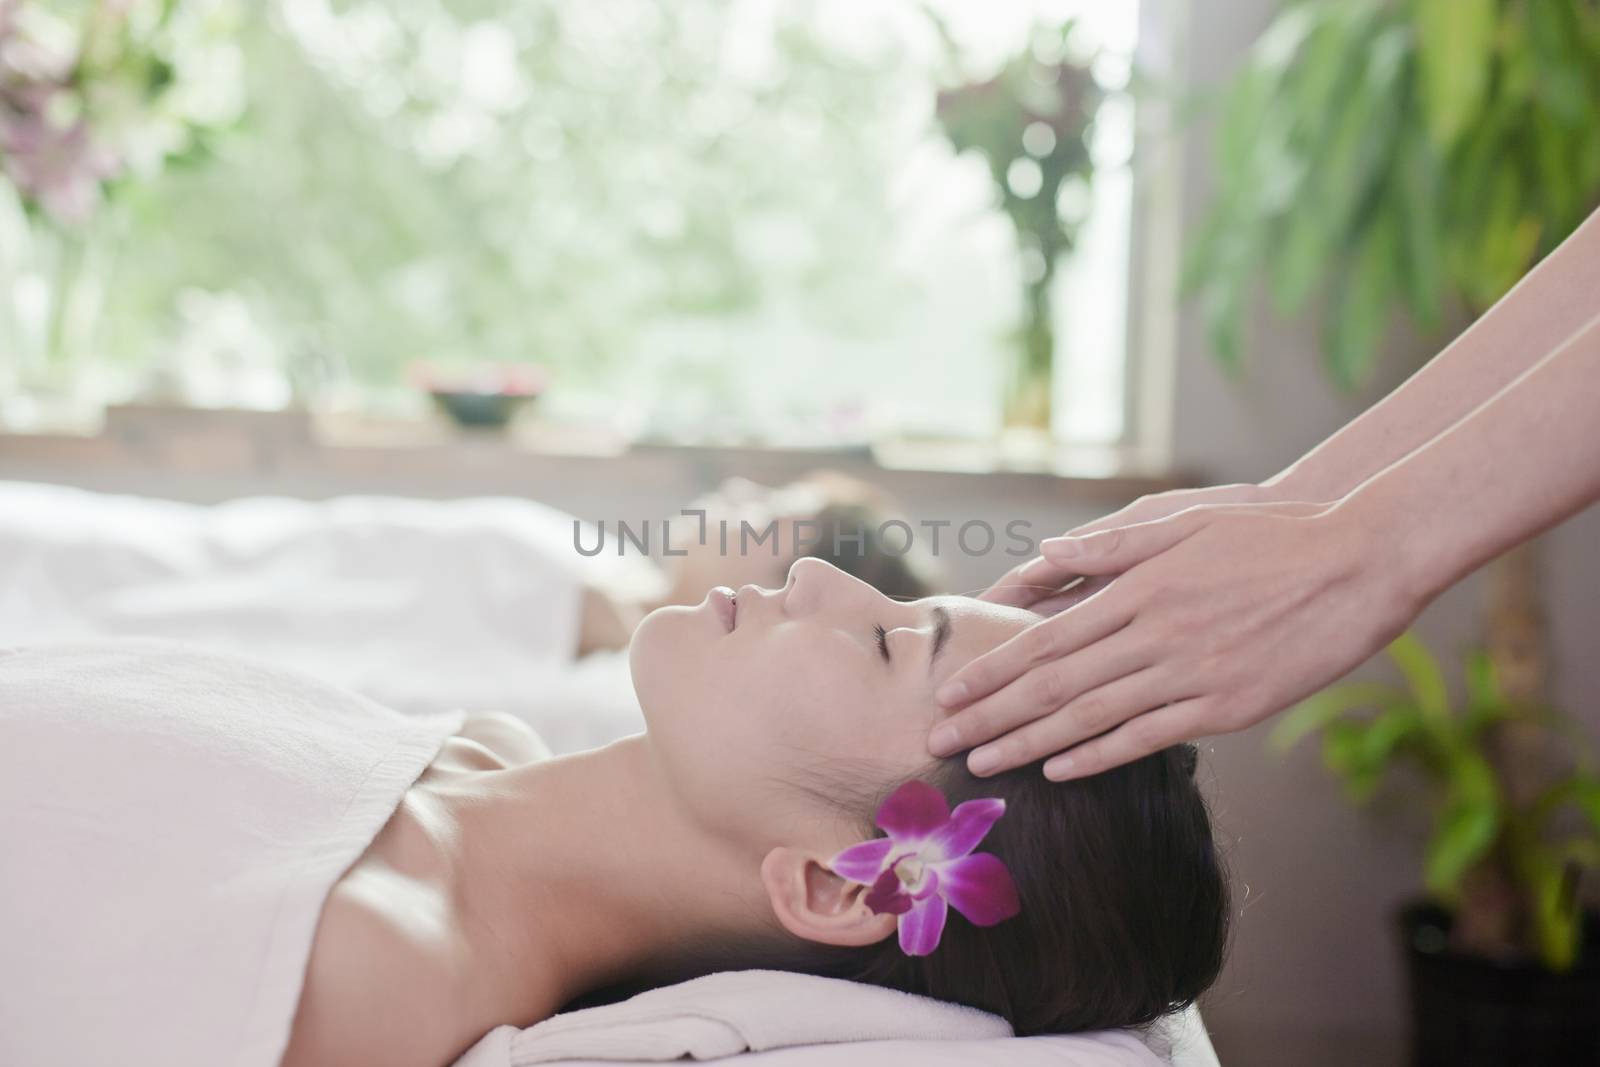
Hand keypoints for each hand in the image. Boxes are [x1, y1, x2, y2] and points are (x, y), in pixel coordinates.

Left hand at [930, 498, 1422, 779]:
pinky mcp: (1229, 706)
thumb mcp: (1186, 522)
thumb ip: (1111, 549)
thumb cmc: (1272, 535)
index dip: (993, 672)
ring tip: (983, 765)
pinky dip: (1099, 756)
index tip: (950, 694)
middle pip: (1054, 685)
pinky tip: (1060, 771)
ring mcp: (1191, 674)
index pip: (1045, 639)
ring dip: (1030, 745)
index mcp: (1139, 589)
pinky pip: (1150, 737)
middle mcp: (1155, 634)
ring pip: (1092, 718)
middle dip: (991, 717)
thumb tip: (1043, 559)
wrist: (1361, 561)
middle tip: (939, 742)